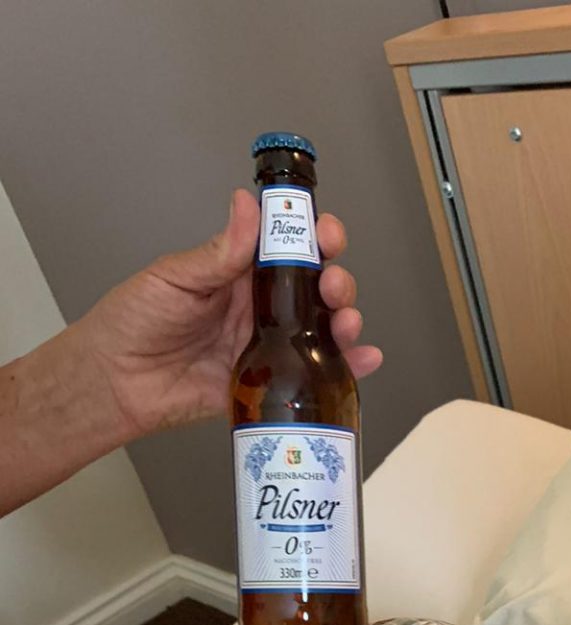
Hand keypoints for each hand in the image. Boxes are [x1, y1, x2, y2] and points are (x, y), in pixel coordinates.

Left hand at [77, 189, 383, 439]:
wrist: (118, 382)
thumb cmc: (134, 323)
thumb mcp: (175, 277)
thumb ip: (219, 251)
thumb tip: (247, 206)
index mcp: (239, 272)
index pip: (288, 246)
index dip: (314, 235)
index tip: (325, 232)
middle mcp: (260, 307)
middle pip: (316, 288)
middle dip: (337, 280)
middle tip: (332, 285)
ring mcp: (268, 346)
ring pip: (323, 329)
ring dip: (344, 320)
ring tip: (344, 322)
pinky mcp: (270, 384)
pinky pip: (315, 374)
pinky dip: (347, 367)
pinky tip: (363, 359)